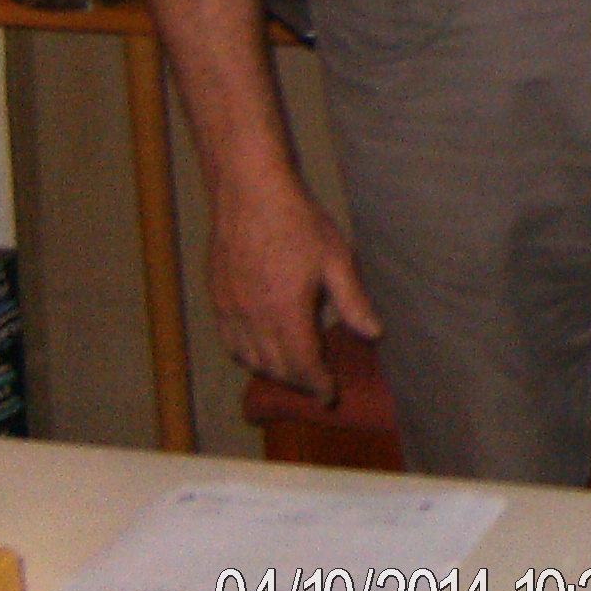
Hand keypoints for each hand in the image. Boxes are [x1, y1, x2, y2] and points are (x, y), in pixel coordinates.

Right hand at [206, 175, 380, 405]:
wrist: (250, 194)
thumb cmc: (297, 223)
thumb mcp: (336, 259)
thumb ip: (352, 301)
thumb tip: (373, 332)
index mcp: (285, 312)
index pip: (301, 365)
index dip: (317, 385)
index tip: (330, 395)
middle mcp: (252, 318)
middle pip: (274, 367)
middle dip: (298, 381)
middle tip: (318, 383)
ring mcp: (230, 310)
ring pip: (248, 358)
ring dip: (272, 370)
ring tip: (294, 368)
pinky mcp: (217, 299)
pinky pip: (229, 341)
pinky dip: (246, 354)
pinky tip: (261, 347)